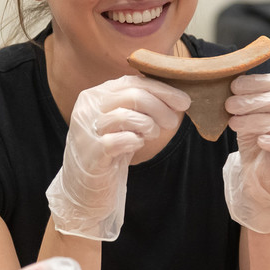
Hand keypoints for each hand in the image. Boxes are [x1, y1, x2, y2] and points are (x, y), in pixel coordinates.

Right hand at [47, 75, 189, 239]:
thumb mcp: (123, 122)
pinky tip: (136, 145)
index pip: (132, 82)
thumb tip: (177, 99)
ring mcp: (86, 130)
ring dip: (148, 125)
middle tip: (172, 122)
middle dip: (161, 108)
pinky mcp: (91, 153)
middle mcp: (87, 108)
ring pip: (125, 115)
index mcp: (95, 95)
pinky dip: (134, 141)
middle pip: (133, 95)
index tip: (184, 101)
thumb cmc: (109, 151)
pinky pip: (118, 141)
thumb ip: (140, 106)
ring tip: (152, 135)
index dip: (162, 90)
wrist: (85, 187)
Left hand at [223, 72, 269, 232]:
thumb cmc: (262, 141)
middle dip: (256, 101)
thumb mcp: (255, 115)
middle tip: (230, 104)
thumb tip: (235, 80)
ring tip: (234, 123)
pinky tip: (260, 140)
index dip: (259, 82)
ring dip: (257, 121)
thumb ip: (252, 99)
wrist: (263, 179)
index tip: (235, 85)